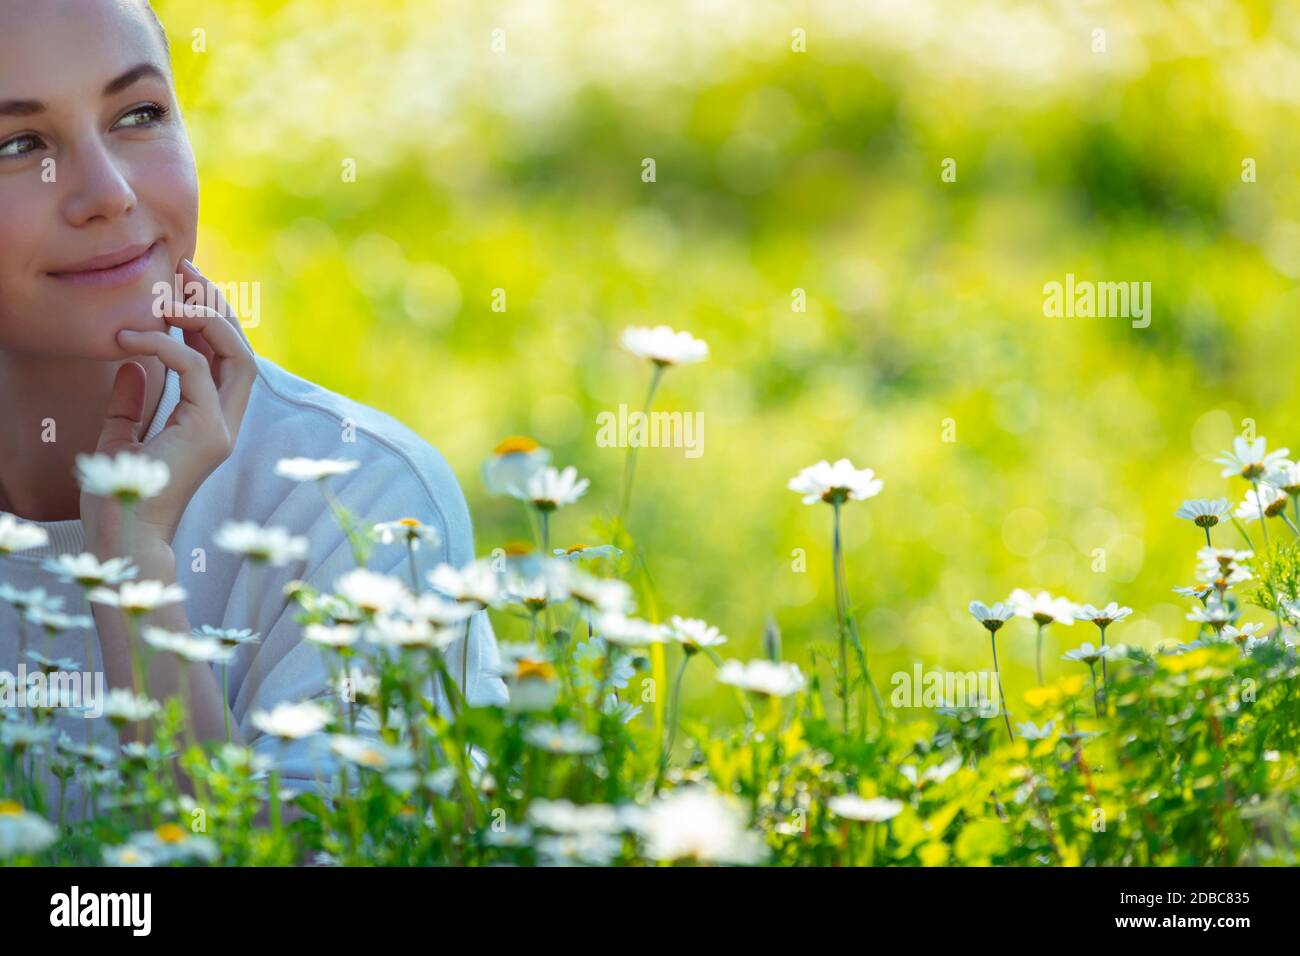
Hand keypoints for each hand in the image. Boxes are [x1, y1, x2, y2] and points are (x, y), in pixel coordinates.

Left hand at [81, 260, 256, 554]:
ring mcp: (222, 427)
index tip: (178, 284)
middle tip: (182, 268)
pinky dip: (163, 344)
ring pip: (234, 353)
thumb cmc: (121, 496)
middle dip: (214, 302)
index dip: (208, 315)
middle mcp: (227, 421)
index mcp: (211, 421)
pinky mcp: (207, 431)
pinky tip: (128, 337)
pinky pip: (192, 369)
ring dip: (202, 315)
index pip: (224, 356)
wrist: (124, 536)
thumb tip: (130, 363)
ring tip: (165, 293)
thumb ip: (130, 403)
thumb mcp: (121, 438)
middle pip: (239, 346)